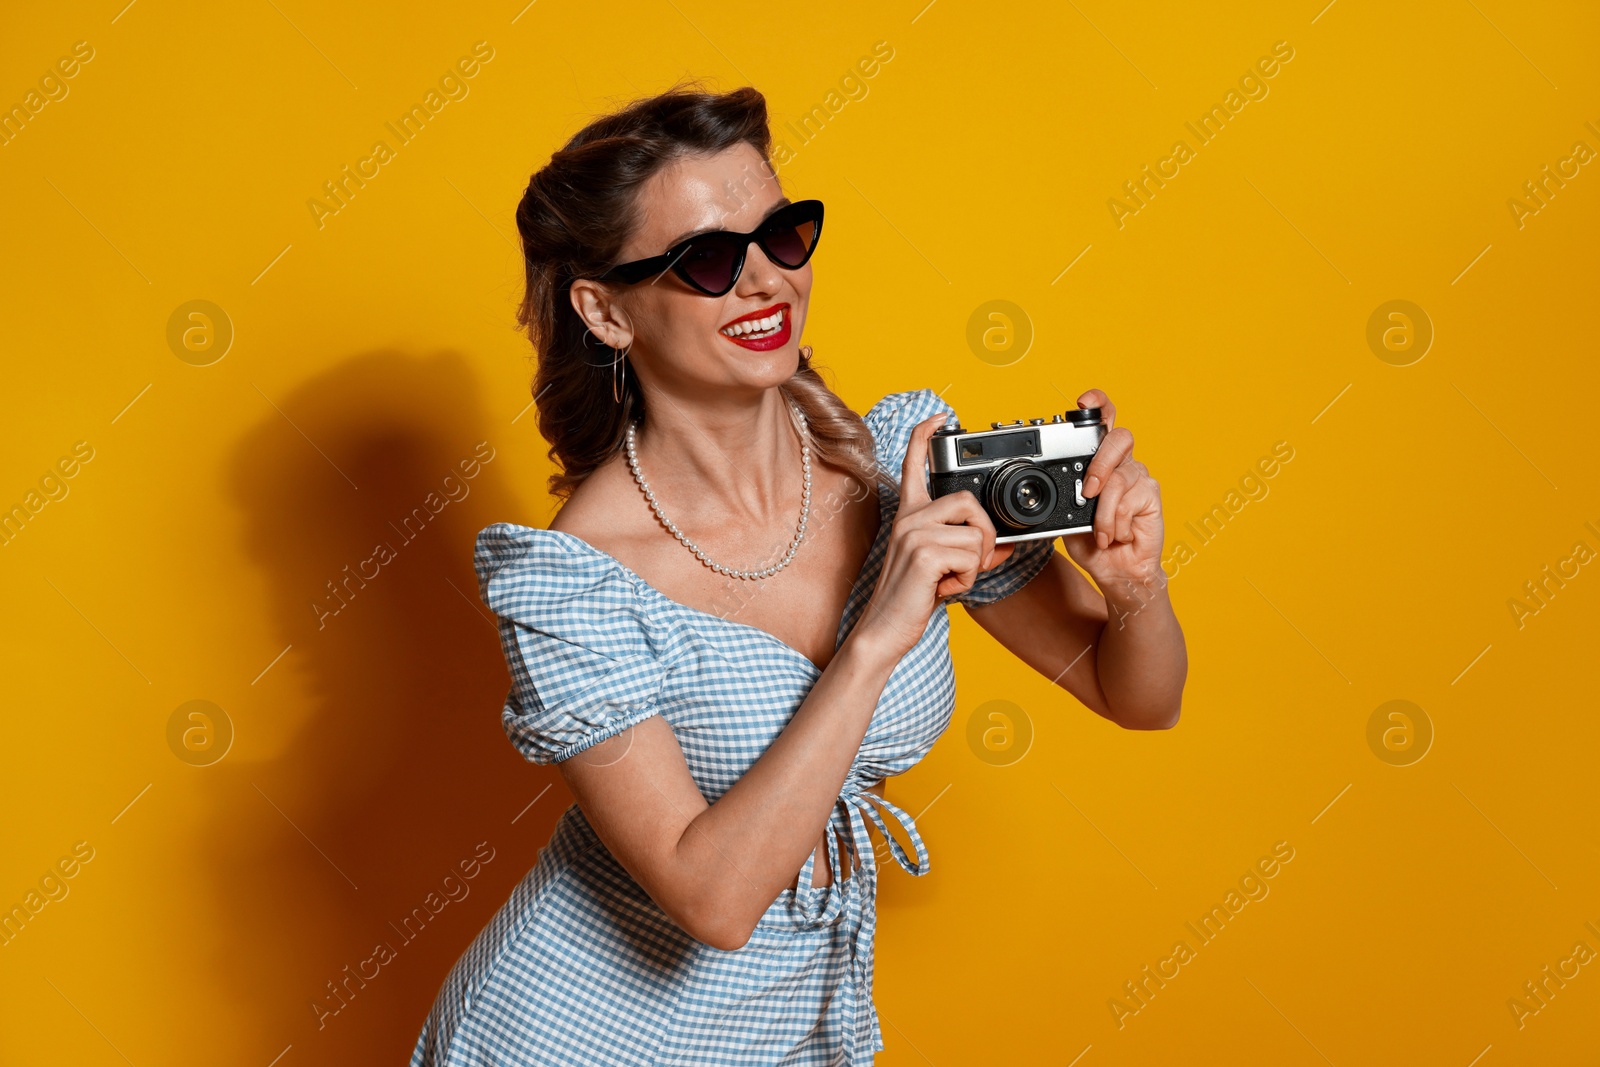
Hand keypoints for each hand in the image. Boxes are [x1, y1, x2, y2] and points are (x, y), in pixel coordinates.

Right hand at [854, 412, 1014, 659]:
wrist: (885, 629)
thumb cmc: (912, 597)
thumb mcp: (945, 567)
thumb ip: (973, 550)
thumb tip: (1008, 545)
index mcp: (909, 514)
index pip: (915, 464)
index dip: (926, 436)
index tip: (940, 417)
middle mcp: (909, 517)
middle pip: (969, 502)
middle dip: (985, 535)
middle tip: (972, 563)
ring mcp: (914, 533)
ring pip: (975, 535)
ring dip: (975, 566)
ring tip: (950, 580)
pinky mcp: (924, 554)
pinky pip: (971, 557)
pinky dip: (968, 579)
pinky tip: (944, 588)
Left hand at [1060, 389, 1164, 585]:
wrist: (1116, 570)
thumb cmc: (1092, 541)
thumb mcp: (1067, 516)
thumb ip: (1065, 495)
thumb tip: (1058, 486)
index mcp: (1099, 460)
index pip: (1103, 420)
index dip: (1097, 404)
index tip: (1083, 401)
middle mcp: (1121, 463)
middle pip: (1119, 437)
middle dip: (1100, 463)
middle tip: (1089, 490)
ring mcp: (1139, 476)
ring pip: (1118, 478)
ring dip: (1103, 512)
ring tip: (1101, 533)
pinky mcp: (1152, 494)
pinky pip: (1129, 499)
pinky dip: (1116, 522)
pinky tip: (1117, 534)